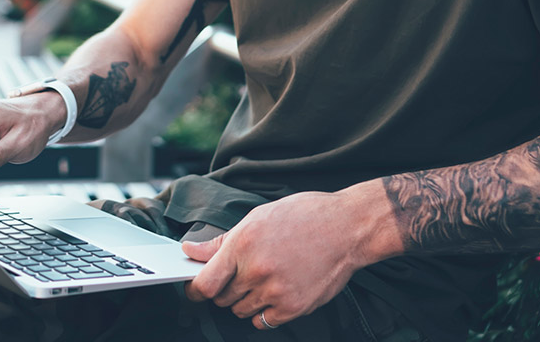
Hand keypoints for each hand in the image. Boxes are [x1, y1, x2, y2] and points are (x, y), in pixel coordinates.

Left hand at [181, 191, 364, 328]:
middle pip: (222, 299)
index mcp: (243, 245)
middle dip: (225, 290)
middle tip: (241, 275)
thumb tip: (192, 250)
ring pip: (241, 311)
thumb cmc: (304, 216)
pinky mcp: (294, 308)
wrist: (347, 227)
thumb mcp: (257, 218)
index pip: (205, 283)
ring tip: (264, 280)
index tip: (195, 290)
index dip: (195, 290)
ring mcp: (275, 292)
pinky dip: (264, 313)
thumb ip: (221, 241)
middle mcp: (256, 270)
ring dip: (245, 301)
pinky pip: (263, 322)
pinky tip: (274, 294)